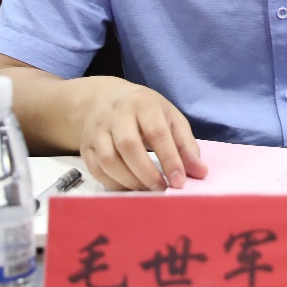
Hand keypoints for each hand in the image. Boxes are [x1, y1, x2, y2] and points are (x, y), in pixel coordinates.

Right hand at [78, 79, 207, 190]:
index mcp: (142, 103)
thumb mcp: (170, 117)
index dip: (170, 159)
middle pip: (128, 145)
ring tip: (147, 188)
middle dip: (147, 172)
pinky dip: (114, 184)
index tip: (179, 181)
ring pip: (109, 160)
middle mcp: (116, 114)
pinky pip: (97, 170)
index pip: (157, 132)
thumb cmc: (145, 111)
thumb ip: (186, 145)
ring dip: (130, 180)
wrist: (105, 99)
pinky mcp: (85, 146)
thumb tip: (200, 173)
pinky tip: (130, 187)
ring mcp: (97, 130)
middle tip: (162, 188)